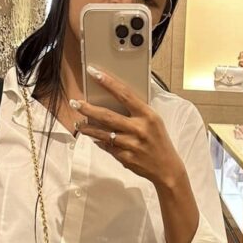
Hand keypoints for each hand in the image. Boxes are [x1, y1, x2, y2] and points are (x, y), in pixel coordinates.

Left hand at [69, 67, 185, 188]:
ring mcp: (131, 145)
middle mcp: (139, 129)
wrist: (167, 168)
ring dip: (87, 128)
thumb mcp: (154, 121)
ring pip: (102, 134)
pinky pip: (107, 147)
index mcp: (147, 115)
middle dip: (88, 109)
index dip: (108, 83)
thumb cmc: (159, 141)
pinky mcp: (126, 158)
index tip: (94, 73)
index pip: (125, 95)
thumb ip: (136, 111)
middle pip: (107, 116)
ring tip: (78, 123)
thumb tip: (113, 100)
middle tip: (75, 102)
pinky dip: (98, 141)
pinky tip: (92, 137)